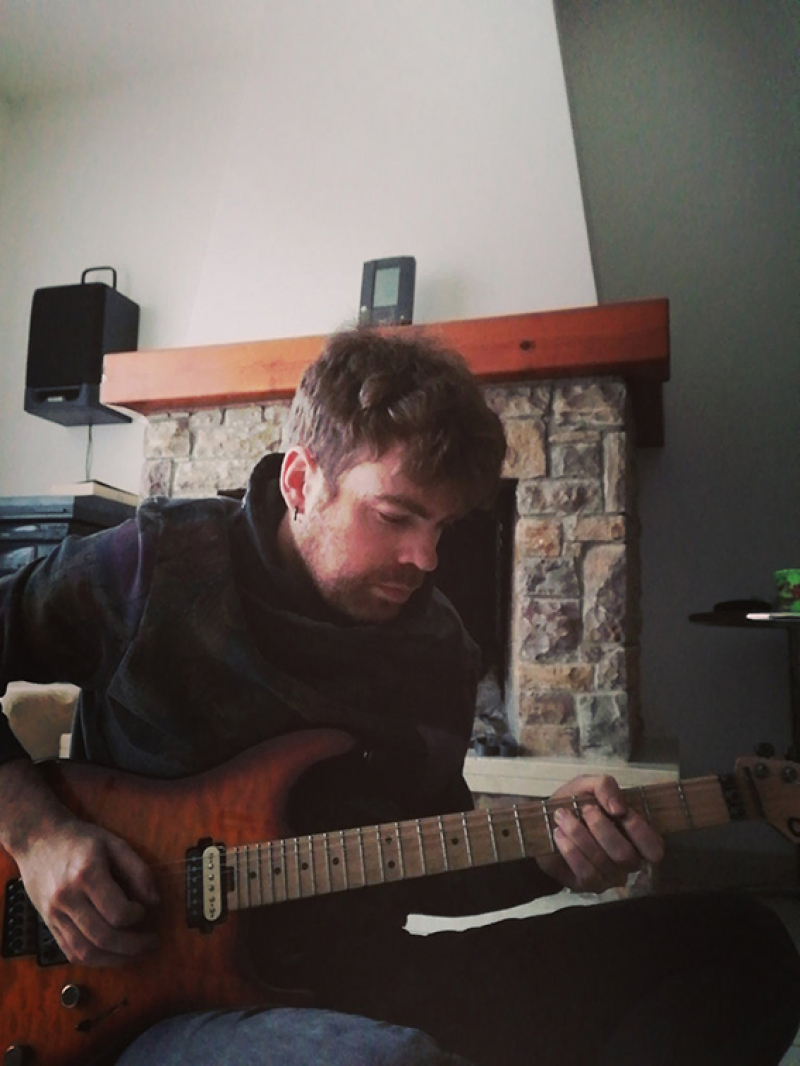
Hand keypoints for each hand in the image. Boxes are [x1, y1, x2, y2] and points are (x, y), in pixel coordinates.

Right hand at [16, 816, 159, 966]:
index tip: (145, 909)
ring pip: (85, 952)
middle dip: (133, 946)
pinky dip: (94, 960)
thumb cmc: (80, 840)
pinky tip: (111, 955)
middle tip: (151, 942)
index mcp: (86, 874)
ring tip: (135, 954)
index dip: (137, 916)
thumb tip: (154, 901)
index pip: (117, 912)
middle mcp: (67, 898)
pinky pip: (70, 952)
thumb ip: (138, 870)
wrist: (38, 840)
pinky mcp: (49, 924)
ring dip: (115, 959)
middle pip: (102, 937)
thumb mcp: (115, 844)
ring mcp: (54, 914)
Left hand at [536, 774, 663, 893]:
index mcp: (638, 838)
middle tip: (585, 809)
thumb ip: (606, 786)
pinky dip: (570, 849)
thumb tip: (618, 808)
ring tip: (562, 816)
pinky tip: (559, 834)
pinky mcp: (589, 885)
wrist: (546, 822)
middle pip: (625, 854)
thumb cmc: (577, 803)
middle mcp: (629, 862)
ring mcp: (610, 877)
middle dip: (602, 827)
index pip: (654, 848)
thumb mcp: (590, 786)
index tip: (617, 811)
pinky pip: (585, 872)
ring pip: (602, 862)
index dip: (639, 830)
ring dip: (579, 834)